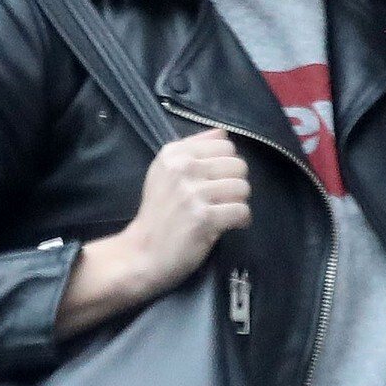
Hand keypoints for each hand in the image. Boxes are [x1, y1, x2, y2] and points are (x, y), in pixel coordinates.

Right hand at [56, 130, 249, 336]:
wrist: (141, 253)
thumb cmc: (157, 213)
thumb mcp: (165, 172)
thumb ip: (193, 149)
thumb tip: (223, 132)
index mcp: (174, 153)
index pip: (225, 145)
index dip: (226, 165)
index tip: (215, 182)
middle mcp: (183, 169)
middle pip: (238, 165)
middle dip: (235, 184)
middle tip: (221, 200)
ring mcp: (193, 193)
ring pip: (243, 188)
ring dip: (238, 203)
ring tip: (223, 213)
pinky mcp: (204, 218)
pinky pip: (242, 211)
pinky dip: (240, 221)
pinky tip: (227, 226)